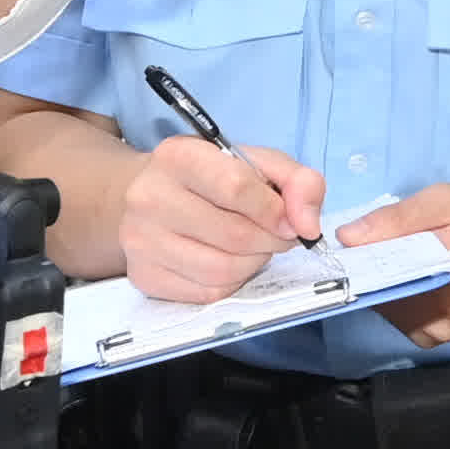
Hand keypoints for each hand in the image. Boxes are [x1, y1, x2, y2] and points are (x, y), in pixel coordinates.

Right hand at [125, 136, 326, 305]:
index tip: (289, 220)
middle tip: (277, 236)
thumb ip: (297, 181)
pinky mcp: (144, 276)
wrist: (148, 195)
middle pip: (234, 235)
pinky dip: (233, 282)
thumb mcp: (257, 162)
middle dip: (270, 240)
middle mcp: (150, 197)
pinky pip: (207, 292)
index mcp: (178, 157)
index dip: (275, 210)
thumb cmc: (210, 177)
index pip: (237, 188)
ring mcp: (141, 240)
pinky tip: (231, 262)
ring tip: (254, 247)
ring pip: (222, 269)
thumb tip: (308, 226)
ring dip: (254, 263)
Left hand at [342, 179, 449, 349]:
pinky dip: (395, 303)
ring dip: (381, 288)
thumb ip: (397, 217)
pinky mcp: (440, 338)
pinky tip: (405, 282)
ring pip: (388, 311)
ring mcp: (443, 330)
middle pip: (384, 295)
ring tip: (391, 264)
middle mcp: (448, 310)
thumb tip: (347, 236)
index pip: (387, 271)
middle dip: (369, 273)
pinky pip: (401, 323)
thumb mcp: (445, 199)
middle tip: (372, 250)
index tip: (350, 245)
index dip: (361, 259)